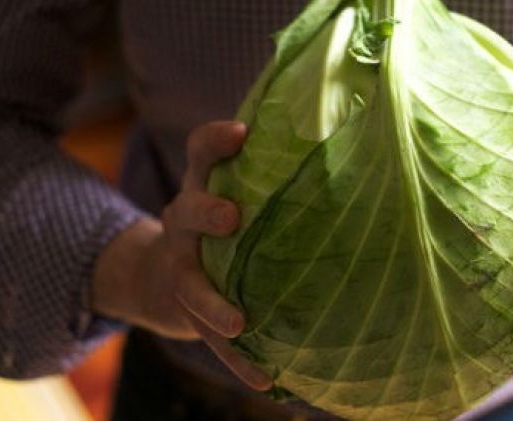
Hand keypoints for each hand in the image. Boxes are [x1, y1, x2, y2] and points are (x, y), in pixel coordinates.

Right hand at [91, 121, 271, 390]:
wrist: (163, 276)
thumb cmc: (225, 222)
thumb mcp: (238, 189)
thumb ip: (277, 170)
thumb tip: (349, 130)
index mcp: (203, 186)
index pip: (202, 152)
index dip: (216, 139)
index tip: (241, 132)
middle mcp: (184, 222)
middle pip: (187, 210)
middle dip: (206, 212)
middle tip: (231, 217)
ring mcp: (183, 269)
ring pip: (191, 285)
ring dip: (213, 305)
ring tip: (238, 323)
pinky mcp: (187, 313)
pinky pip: (210, 340)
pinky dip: (239, 362)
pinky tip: (266, 382)